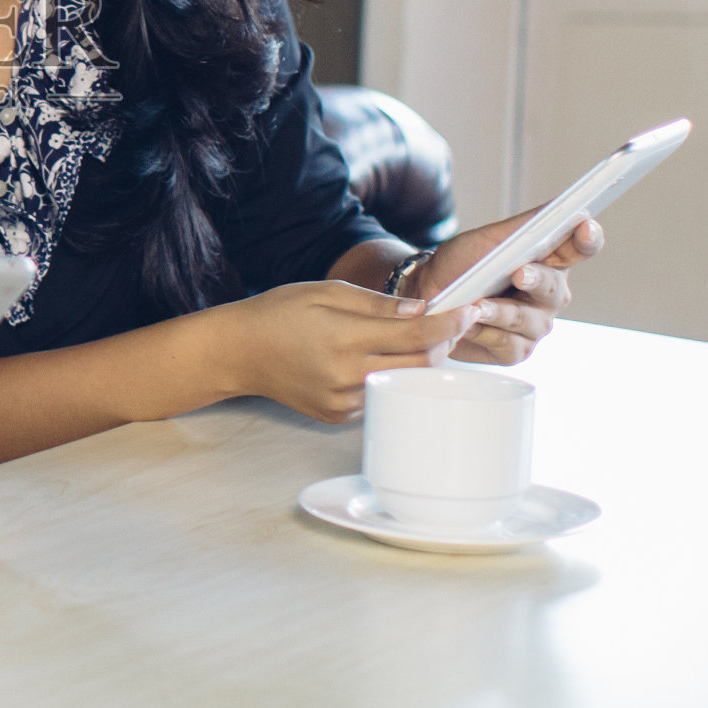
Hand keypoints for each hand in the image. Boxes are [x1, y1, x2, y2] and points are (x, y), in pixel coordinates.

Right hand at [219, 280, 466, 423]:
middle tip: (450, 322)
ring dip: (418, 361)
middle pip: (419, 364)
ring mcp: (343, 401)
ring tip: (415, 337)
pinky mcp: (338, 415)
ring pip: (402, 383)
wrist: (238, 352)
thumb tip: (420, 310)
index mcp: (343, 337)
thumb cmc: (278, 313)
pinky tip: (380, 358)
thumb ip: (376, 303)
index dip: (448, 323)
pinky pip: (380, 395)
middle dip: (442, 342)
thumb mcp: (324, 291)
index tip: (469, 310)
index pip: (414, 333)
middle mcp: (346, 374)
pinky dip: (390, 376)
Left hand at [409, 215, 603, 365]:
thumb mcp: (488, 239)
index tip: (584, 229)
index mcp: (549, 261)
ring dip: (500, 312)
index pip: (579, 248)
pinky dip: (486, 333)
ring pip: (529, 321)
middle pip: (554, 289)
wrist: (428, 297)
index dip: (587, 239)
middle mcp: (549, 294)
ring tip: (476, 306)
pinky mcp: (516, 349)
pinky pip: (510, 345)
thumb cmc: (460, 265)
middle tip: (520, 274)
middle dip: (536, 281)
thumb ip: (525, 225)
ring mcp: (535, 324)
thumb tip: (560, 206)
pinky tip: (470, 325)